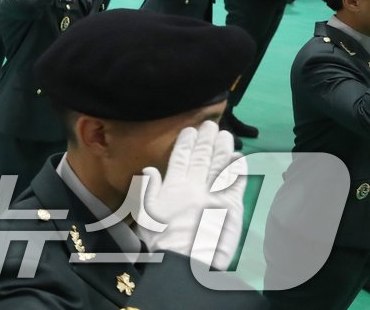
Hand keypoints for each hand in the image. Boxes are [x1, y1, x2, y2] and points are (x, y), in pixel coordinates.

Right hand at [137, 121, 245, 270]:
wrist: (186, 259)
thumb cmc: (161, 240)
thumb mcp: (145, 213)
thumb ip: (149, 188)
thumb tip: (150, 169)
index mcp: (173, 185)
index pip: (180, 157)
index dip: (186, 142)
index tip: (190, 130)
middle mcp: (195, 184)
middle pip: (202, 157)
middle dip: (206, 140)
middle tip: (211, 125)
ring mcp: (215, 193)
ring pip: (220, 164)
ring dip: (223, 148)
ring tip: (225, 136)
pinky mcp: (231, 205)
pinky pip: (236, 182)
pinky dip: (238, 168)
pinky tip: (240, 158)